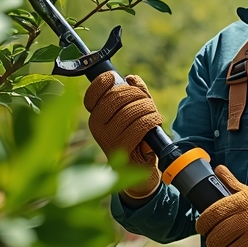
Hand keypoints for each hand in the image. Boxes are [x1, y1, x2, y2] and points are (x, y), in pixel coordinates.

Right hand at [84, 73, 162, 197]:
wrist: (137, 167)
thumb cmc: (134, 136)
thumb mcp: (132, 111)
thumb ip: (133, 93)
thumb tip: (131, 78)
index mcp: (95, 116)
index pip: (92, 93)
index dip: (104, 82)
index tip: (116, 79)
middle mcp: (97, 126)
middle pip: (116, 97)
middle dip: (136, 94)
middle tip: (145, 100)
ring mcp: (108, 137)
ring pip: (130, 110)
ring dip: (147, 107)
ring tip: (152, 112)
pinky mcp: (122, 147)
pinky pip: (140, 125)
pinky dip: (152, 119)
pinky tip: (155, 121)